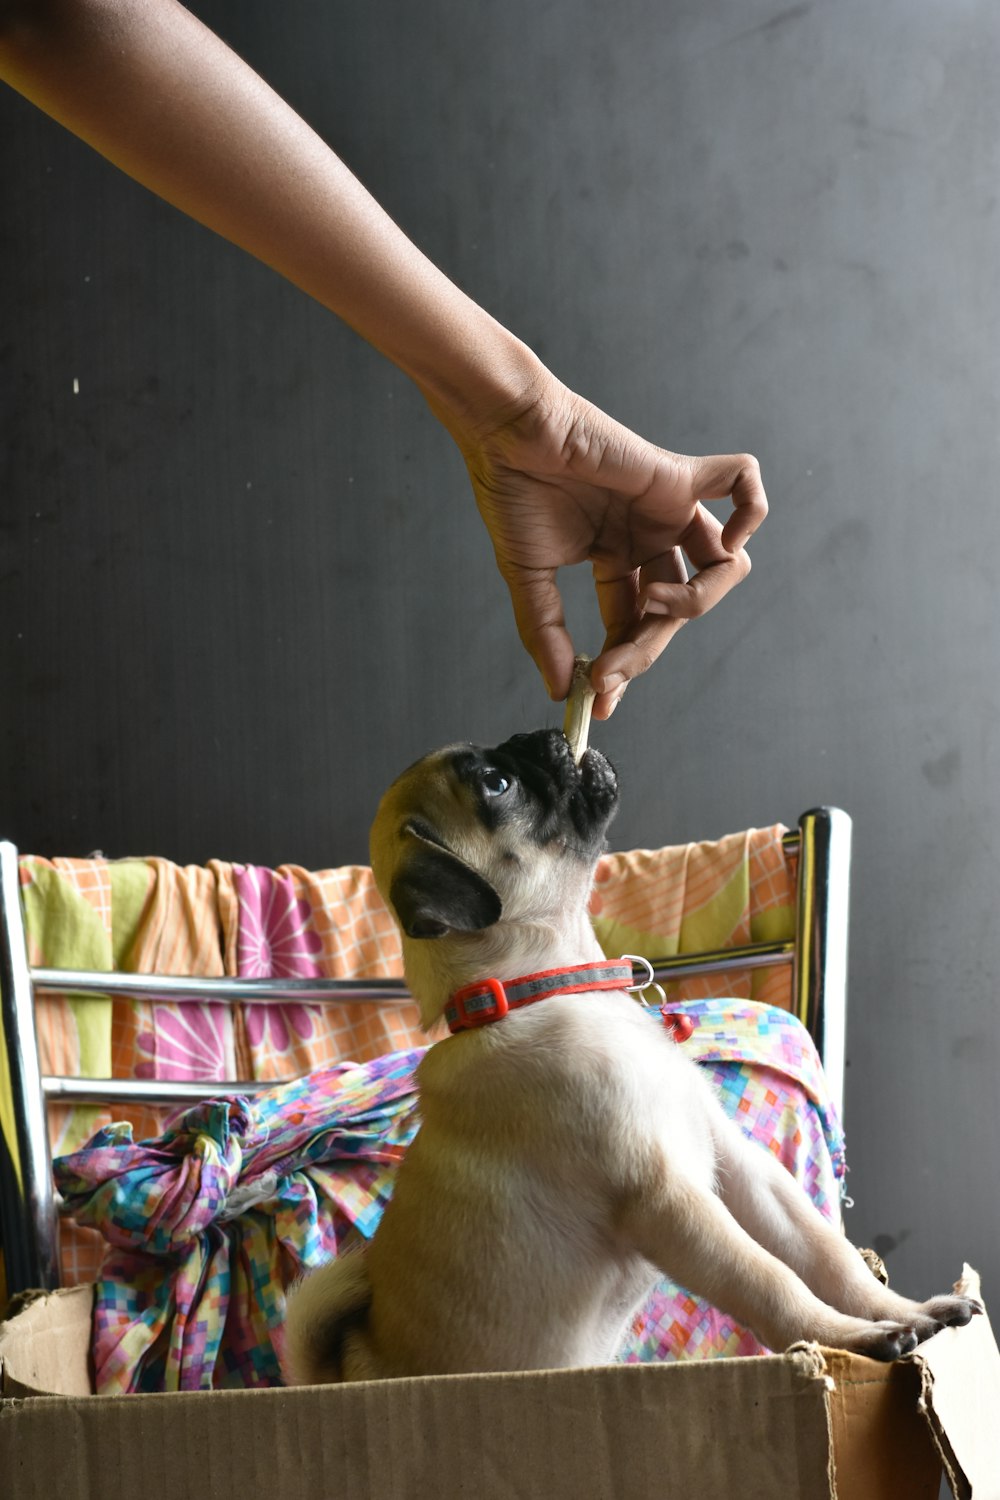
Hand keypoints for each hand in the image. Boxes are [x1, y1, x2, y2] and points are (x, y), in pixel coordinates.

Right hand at [454, 378, 767, 718]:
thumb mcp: (528, 577)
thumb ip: (547, 633)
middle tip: (609, 670)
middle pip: (677, 608)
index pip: (637, 622)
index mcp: (616, 556)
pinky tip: (724, 542)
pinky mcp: (678, 475)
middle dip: (644, 648)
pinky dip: (750, 513)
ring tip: (652, 602)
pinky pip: (743, 484)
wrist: (506, 434)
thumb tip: (561, 691)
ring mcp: (669, 507)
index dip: (623, 664)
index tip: (598, 697)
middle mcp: (650, 535)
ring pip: (724, 564)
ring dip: (697, 600)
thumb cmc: (512, 492)